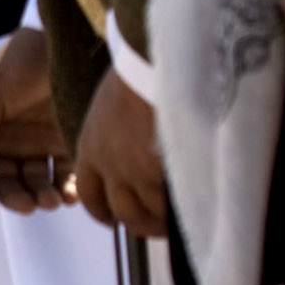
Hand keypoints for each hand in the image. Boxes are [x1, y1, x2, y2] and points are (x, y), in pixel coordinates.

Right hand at [0, 29, 75, 217]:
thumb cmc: (23, 60)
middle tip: (29, 204)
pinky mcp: (68, 144)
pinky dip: (66, 191)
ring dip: (39, 198)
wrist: (69, 39)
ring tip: (52, 200)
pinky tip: (70, 195)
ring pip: (34, 185)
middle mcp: (9, 142)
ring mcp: (39, 145)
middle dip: (13, 198)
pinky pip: (65, 177)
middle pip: (3, 183)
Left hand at [71, 71, 170, 237]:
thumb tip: (132, 143)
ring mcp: (133, 171)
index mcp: (91, 145)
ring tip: (179, 223)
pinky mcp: (157, 172)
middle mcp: (107, 164)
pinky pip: (169, 205)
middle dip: (135, 224)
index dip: (101, 209)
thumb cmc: (141, 70)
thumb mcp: (114, 105)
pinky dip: (180, 212)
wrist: (157, 58)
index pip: (89, 191)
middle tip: (153, 226)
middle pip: (118, 211)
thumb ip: (116, 133)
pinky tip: (195, 208)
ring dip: (160, 224)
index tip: (113, 217)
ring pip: (144, 214)